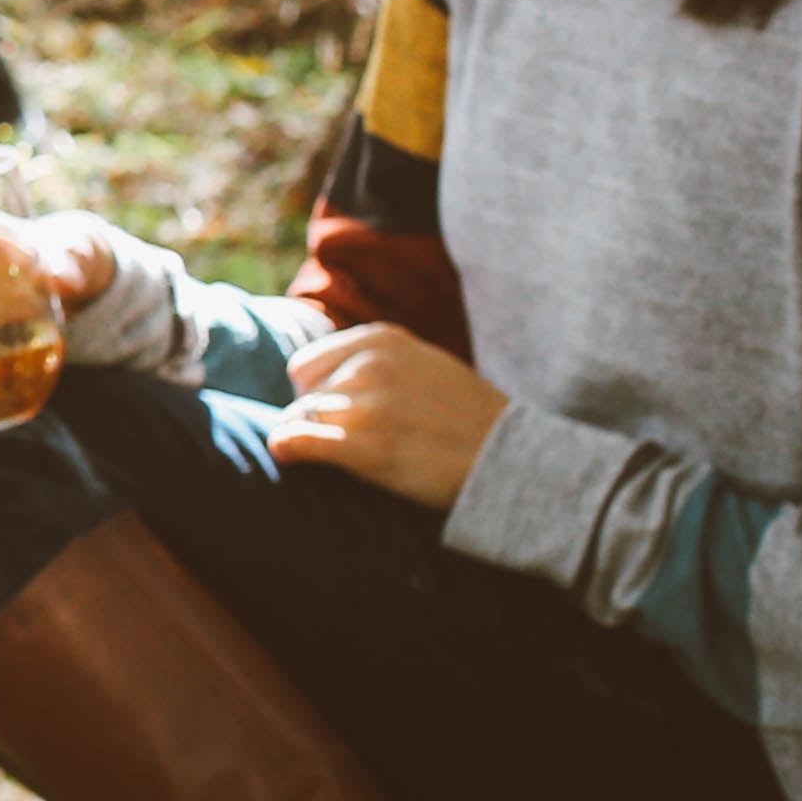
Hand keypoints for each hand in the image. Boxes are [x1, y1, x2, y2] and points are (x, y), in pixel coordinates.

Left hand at [270, 322, 507, 509]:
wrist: (512, 461)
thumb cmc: (467, 420)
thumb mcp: (422, 364)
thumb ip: (373, 362)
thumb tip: (313, 380)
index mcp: (380, 340)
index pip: (307, 366)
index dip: (318, 395)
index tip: (340, 418)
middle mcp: (367, 365)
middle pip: (305, 396)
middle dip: (321, 421)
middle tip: (354, 444)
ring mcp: (364, 404)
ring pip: (300, 420)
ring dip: (316, 441)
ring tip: (353, 458)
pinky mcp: (364, 446)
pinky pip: (295, 442)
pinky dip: (289, 451)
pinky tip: (295, 459)